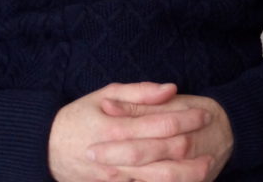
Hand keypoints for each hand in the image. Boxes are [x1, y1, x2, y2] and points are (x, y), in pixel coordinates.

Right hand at [48, 82, 212, 181]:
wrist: (48, 148)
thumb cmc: (79, 116)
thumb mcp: (105, 94)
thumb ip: (139, 93)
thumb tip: (170, 89)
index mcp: (117, 128)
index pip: (160, 124)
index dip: (186, 118)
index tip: (206, 112)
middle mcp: (119, 156)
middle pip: (165, 155)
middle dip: (193, 145)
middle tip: (214, 134)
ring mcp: (118, 179)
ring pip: (160, 181)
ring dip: (188, 175)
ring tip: (208, 165)